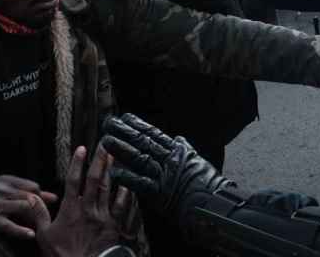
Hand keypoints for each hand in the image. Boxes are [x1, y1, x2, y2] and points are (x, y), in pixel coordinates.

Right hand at [0, 175, 57, 240]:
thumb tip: (55, 198)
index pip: (33, 186)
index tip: (43, 206)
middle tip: (44, 218)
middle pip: (30, 196)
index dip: (40, 197)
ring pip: (23, 208)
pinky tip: (31, 234)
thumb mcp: (10, 193)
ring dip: (34, 218)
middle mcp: (0, 190)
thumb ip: (32, 194)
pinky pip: (9, 225)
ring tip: (39, 225)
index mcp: (6, 180)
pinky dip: (21, 230)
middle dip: (39, 208)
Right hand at [37, 146, 123, 256]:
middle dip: (99, 160)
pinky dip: (125, 193)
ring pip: (109, 188)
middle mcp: (88, 208)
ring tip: (115, 157)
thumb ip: (38, 214)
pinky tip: (128, 183)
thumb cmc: (63, 254)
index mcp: (71, 209)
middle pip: (95, 179)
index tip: (81, 149)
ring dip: (111, 171)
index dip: (77, 163)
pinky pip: (122, 205)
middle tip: (105, 145)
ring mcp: (103, 215)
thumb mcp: (44, 236)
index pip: (73, 180)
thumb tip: (31, 197)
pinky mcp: (114, 224)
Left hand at [100, 114, 231, 220]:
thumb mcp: (197, 160)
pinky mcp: (160, 193)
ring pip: (139, 158)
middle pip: (143, 142)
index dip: (138, 125)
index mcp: (178, 152)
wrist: (214, 203)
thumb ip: (184, 150)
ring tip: (106, 140)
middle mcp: (169, 160)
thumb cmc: (208, 185)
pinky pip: (141, 183)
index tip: (125, 117)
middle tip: (109, 123)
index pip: (154, 134)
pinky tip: (114, 172)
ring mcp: (164, 176)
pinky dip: (127, 178)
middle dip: (124, 132)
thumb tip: (178, 140)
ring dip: (121, 149)